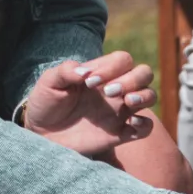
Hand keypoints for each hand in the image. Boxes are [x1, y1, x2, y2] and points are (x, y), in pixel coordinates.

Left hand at [23, 52, 154, 156]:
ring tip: (127, 102)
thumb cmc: (46, 103)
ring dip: (143, 96)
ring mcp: (121, 111)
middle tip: (109, 91)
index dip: (111, 67)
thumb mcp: (49, 82)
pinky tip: (132, 123)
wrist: (42, 133)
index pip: (122, 60)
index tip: (89, 82)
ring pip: (150, 96)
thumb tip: (85, 72)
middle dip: (132, 79)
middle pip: (144, 73)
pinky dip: (145, 124)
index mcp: (102, 74)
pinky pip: (146, 128)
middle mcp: (116, 90)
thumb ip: (65, 71)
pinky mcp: (121, 133)